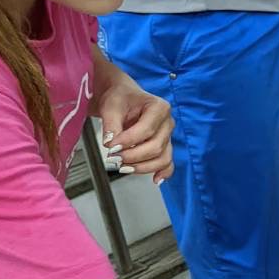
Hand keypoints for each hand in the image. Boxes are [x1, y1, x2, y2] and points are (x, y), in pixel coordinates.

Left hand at [94, 64, 173, 183]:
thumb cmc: (119, 98)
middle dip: (133, 156)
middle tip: (113, 158)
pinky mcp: (163, 147)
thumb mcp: (111, 107)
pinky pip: (168, 163)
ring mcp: (167, 136)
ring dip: (142, 166)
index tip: (111, 146)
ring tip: (123, 167)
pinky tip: (155, 180)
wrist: (122, 98)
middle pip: (156, 146)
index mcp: (159, 107)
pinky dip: (163, 172)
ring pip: (162, 158)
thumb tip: (110, 144)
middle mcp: (167, 122)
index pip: (147, 130)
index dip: (129, 141)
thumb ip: (111, 125)